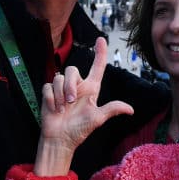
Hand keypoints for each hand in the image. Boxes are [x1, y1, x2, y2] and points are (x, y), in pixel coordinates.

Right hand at [33, 37, 133, 175]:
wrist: (60, 140)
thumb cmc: (79, 130)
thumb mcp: (97, 119)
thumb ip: (111, 110)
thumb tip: (130, 110)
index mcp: (91, 89)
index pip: (97, 67)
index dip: (100, 53)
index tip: (101, 39)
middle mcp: (77, 86)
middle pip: (72, 69)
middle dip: (70, 84)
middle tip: (71, 101)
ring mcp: (62, 89)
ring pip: (59, 77)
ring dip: (60, 94)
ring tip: (62, 108)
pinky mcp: (49, 93)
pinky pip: (48, 86)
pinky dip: (50, 99)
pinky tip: (54, 109)